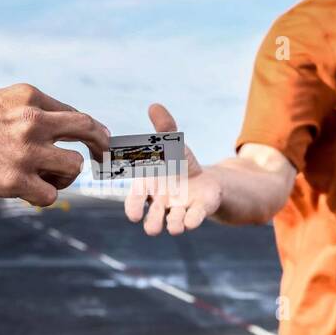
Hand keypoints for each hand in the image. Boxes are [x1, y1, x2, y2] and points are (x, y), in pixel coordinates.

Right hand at [0, 84, 109, 206]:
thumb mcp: (4, 100)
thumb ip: (37, 109)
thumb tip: (72, 126)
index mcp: (31, 99)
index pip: (77, 115)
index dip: (94, 131)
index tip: (100, 140)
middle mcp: (33, 122)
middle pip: (87, 133)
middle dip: (97, 147)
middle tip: (98, 157)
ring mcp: (26, 152)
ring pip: (72, 167)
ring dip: (63, 176)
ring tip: (44, 177)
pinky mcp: (15, 181)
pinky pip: (50, 195)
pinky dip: (44, 195)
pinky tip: (29, 191)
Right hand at [124, 104, 221, 235]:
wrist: (201, 180)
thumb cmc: (178, 164)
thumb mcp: (173, 144)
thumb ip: (164, 129)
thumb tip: (154, 105)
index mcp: (149, 187)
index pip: (136, 199)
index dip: (133, 207)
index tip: (133, 216)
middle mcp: (161, 203)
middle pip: (154, 214)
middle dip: (153, 221)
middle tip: (150, 229)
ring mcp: (179, 209)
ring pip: (174, 220)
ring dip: (174, 224)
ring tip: (175, 228)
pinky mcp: (198, 211)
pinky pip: (194, 217)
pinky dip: (193, 220)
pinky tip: (192, 223)